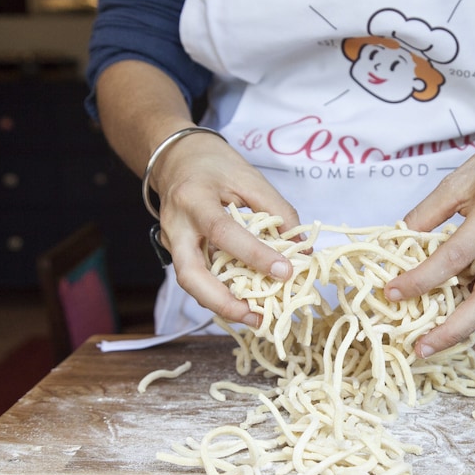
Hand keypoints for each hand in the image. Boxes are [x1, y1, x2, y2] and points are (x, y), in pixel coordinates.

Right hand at [152, 133, 301, 326]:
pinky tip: (244, 303)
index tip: (285, 271)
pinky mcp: (177, 252)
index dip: (254, 254)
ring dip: (221, 305)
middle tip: (257, 316)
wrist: (177, 157)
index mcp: (194, 199)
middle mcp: (176, 226)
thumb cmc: (215, 165)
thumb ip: (278, 210)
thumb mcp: (250, 178)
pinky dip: (218, 294)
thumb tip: (302, 249)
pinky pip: (196, 278)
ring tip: (255, 317)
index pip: (223, 231)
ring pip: (190, 283)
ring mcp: (172, 242)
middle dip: (222, 302)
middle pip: (190, 274)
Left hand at [384, 130, 474, 357]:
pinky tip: (447, 315)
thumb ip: (428, 213)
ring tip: (430, 341)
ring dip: (461, 326)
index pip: (453, 258)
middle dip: (452, 331)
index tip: (392, 292)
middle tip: (420, 348)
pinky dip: (470, 306)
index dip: (421, 279)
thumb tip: (398, 242)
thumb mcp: (459, 180)